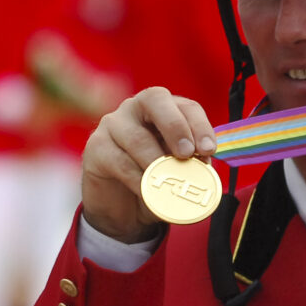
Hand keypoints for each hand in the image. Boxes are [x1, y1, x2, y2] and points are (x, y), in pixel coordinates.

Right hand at [80, 87, 219, 243]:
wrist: (121, 206)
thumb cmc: (154, 179)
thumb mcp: (178, 170)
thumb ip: (191, 165)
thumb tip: (205, 169)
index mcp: (164, 109)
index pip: (185, 106)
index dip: (200, 125)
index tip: (209, 150)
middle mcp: (137, 108)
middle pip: (155, 100)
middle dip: (175, 126)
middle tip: (187, 153)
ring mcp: (113, 124)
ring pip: (136, 136)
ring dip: (156, 159)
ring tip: (169, 178)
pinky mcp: (96, 147)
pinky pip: (119, 160)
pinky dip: (137, 178)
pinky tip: (148, 191)